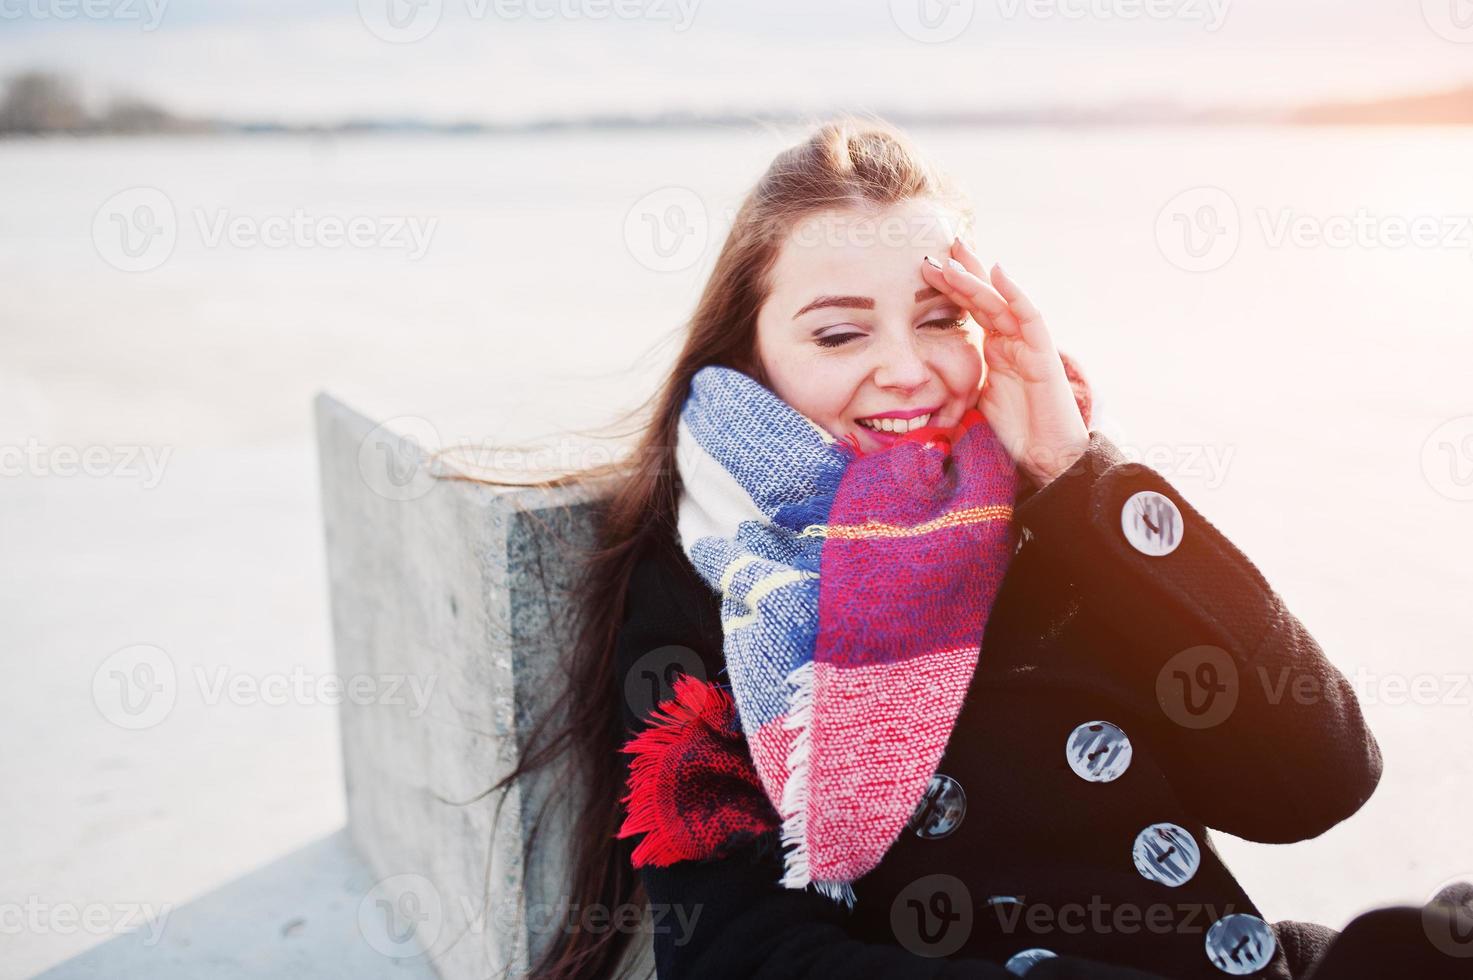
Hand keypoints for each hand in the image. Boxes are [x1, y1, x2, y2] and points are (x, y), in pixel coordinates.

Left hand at [920, 237, 1088, 488]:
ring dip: (977, 280)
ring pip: (1000, 303)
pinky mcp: (1043, 355)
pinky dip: (1015, 295)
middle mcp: (1010, 340)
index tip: (926, 268)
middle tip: (939, 248)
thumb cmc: (1012, 434)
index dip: (950, 288)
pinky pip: (1030, 318)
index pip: (969, 310)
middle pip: (984, 298)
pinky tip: (1000, 274)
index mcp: (993, 348)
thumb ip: (954, 383)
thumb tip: (916, 382)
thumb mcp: (972, 401)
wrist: (1044, 459)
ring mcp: (1027, 345)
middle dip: (962, 272)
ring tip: (954, 257)